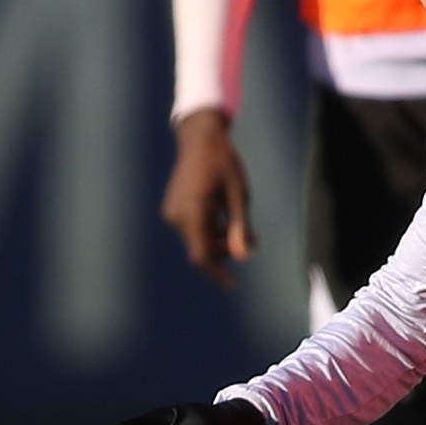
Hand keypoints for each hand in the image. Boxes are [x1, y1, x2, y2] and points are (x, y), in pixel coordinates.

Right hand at [161, 109, 254, 287]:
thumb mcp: (239, 195)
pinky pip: (192, 228)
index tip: (232, 285)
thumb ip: (240, 227)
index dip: (217, 274)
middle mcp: (176, 216)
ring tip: (247, 231)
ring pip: (197, 239)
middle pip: (201, 248)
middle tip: (253, 241)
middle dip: (226, 251)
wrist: (200, 139)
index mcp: (192, 213)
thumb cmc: (223, 163)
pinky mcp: (173, 208)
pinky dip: (209, 229)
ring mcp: (172, 212)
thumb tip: (242, 257)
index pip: (201, 256)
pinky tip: (228, 220)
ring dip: (220, 240)